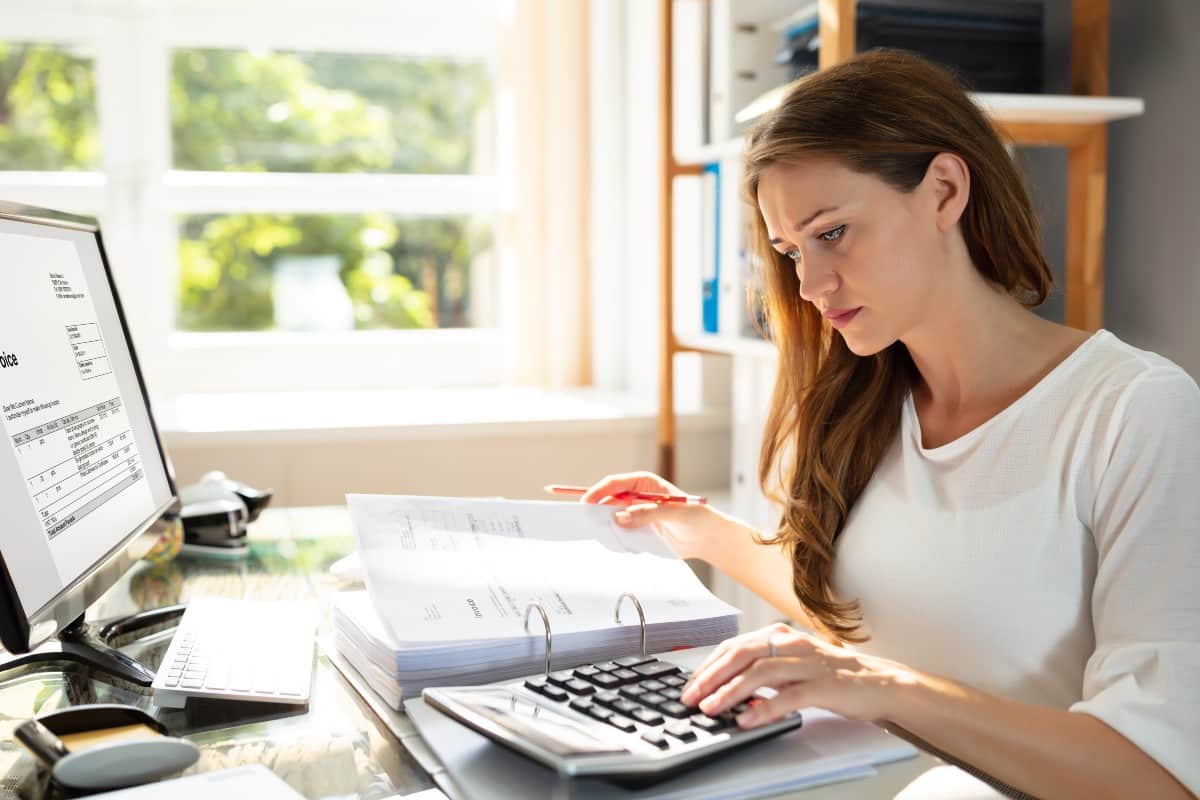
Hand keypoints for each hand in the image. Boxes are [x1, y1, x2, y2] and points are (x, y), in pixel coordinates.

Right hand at [580, 471, 720, 561]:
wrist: (706, 538)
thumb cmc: (695, 517)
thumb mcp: (672, 512)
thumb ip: (646, 513)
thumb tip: (619, 518)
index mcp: (644, 483)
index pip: (614, 484)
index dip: (598, 492)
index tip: (586, 503)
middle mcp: (636, 497)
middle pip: (608, 501)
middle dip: (599, 512)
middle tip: (589, 524)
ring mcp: (636, 514)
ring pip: (612, 519)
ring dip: (608, 528)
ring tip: (608, 537)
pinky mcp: (638, 530)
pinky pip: (621, 534)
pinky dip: (618, 539)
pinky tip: (623, 544)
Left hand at [680, 623, 916, 726]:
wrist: (877, 682)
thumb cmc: (830, 674)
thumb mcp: (791, 664)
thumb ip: (762, 669)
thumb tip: (725, 685)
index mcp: (779, 636)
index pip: (734, 646)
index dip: (709, 665)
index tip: (690, 684)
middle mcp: (790, 644)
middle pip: (741, 654)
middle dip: (711, 676)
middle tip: (691, 696)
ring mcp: (807, 664)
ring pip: (760, 673)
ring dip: (731, 691)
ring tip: (711, 708)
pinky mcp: (822, 686)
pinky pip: (788, 697)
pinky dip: (764, 709)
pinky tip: (747, 720)